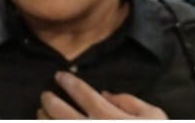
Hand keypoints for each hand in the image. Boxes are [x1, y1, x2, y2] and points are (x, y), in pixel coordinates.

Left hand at [37, 71, 166, 118]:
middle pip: (60, 111)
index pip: (82, 93)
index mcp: (109, 117)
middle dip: (49, 100)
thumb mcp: (154, 117)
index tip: (59, 76)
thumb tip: (105, 94)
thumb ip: (129, 102)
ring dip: (44, 119)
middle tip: (44, 96)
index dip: (68, 82)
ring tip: (40, 113)